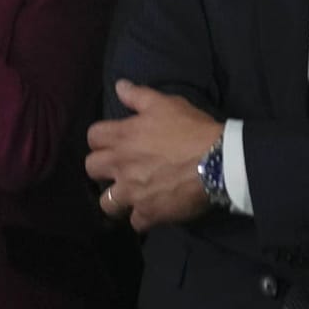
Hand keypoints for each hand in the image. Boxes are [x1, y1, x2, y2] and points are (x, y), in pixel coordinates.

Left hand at [85, 81, 221, 232]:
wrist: (218, 161)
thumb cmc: (190, 129)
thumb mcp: (165, 104)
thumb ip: (138, 96)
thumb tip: (119, 86)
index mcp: (122, 136)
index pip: (92, 136)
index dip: (100, 138)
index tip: (112, 141)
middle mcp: (120, 165)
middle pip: (91, 169)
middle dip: (101, 168)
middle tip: (117, 168)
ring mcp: (132, 192)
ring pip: (106, 203)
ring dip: (116, 199)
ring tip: (128, 196)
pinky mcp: (149, 212)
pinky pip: (136, 222)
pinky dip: (142, 218)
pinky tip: (151, 211)